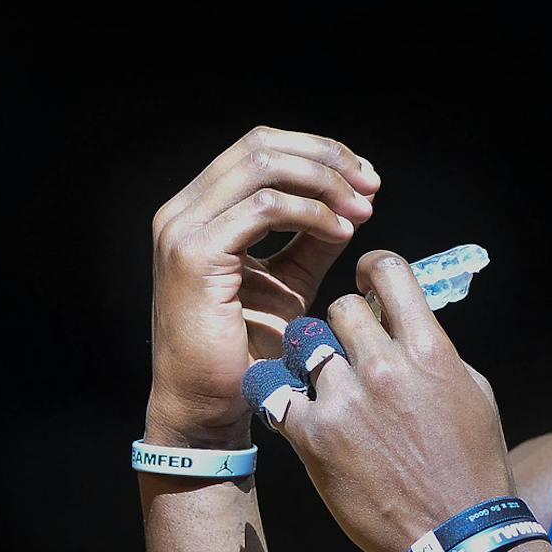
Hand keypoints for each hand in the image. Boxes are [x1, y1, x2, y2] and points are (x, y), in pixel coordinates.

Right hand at [147, 128, 379, 445]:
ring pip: (263, 167)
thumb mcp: (289, 281)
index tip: (365, 178)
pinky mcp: (195, 254)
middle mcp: (182, 210)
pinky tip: (340, 233)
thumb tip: (352, 202)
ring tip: (361, 210)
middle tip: (370, 185)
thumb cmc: (245, 352)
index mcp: (199, 210)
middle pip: (260, 145)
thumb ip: (312, 239)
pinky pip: (264, 208)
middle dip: (325, 158)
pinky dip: (310, 213)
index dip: (317, 151)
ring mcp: (182, 229)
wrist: (208, 406)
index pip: (259, 148)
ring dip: (324, 183)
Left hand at [259, 250, 515, 551]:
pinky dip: (278, 397)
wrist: (457, 536)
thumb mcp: (474, 393)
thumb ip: (438, 351)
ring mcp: (345, 402)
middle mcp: (385, 367)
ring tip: (321, 382)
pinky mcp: (313, 438)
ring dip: (312, 359)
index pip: (391, 273)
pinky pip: (276, 395)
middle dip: (343, 325)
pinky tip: (287, 405)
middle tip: (347, 349)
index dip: (373, 268)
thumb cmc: (473, 466)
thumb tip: (410, 325)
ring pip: (305, 344)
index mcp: (429, 350)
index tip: (367, 280)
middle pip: (340, 308)